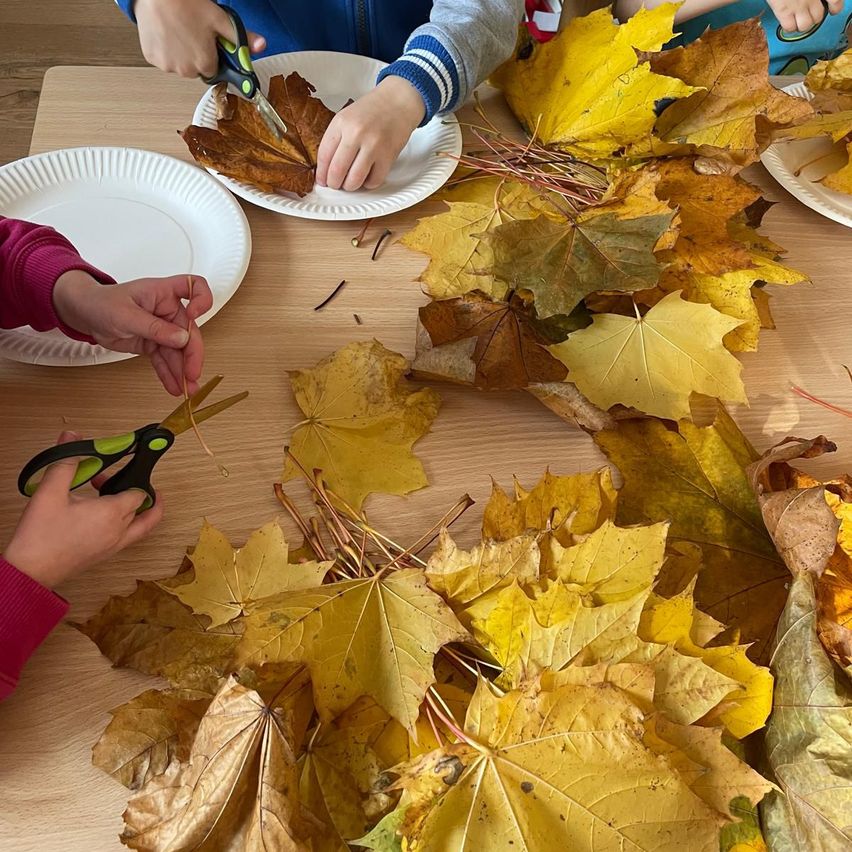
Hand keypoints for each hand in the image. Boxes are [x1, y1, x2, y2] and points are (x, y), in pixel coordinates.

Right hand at [5, 433, 163, 588]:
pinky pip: (128, 537)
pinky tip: (100, 515)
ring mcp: (114, 546)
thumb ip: (65, 462)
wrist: (30, 571)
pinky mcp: (104, 555)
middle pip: (142, 507)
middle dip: (129, 489)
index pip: (140, 492)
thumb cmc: (40, 536)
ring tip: (113, 494)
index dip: (133, 477)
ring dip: (137, 509)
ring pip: (141, 526)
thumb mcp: (50, 492)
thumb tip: (73, 437)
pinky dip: (127, 523)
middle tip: (107, 480)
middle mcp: (118, 531)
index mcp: (111, 514)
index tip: (125, 466)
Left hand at [53, 271, 213, 395]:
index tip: (195, 316)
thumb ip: (154, 328)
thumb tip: (182, 338)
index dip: (201, 300)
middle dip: (192, 355)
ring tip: (187, 389)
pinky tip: (174, 386)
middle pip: (190, 331)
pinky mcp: (154, 344)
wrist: (85, 314)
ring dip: (183, 371)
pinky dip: (170, 374)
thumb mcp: (125, 315)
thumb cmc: (101, 303)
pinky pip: (166, 360)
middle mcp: (167, 310)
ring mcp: (163, 328)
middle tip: (191, 375)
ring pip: (179, 351)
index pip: (195, 286)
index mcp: (163, 293)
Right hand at [133, 0, 265, 77]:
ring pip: (179, 65)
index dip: (212, 55)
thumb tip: (261, 46)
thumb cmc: (188, 4)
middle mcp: (187, 71)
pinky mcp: (151, 58)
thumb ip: (241, 38)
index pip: (213, 70)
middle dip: (196, 55)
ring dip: (180, 54)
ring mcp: (167, 66)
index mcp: (206, 65)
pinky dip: (164, 49)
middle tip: (192, 33)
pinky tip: (166, 33)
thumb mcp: (220, 20)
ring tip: (178, 31)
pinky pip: (162, 58)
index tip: (208, 42)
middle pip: (196, 69)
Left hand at [316, 76, 425, 191]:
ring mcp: (373, 145)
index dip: (321, 173)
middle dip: (334, 183)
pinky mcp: (388, 156)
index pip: (324, 155)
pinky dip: (368, 184)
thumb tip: (327, 167)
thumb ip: (336, 139)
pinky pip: (374, 181)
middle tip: (335, 185)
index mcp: (341, 123)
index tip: (322, 180)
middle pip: (337, 170)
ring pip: (354, 180)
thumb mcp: (346, 117)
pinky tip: (367, 178)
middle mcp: (356, 133)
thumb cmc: (372, 111)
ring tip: (350, 184)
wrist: (398, 102)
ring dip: (350, 187)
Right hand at [767, 0, 838, 32]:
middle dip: (813, 18)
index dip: (834, 8)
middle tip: (808, 15)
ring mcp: (799, 5)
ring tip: (798, 21)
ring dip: (802, 25)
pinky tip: (787, 22)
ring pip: (805, 25)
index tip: (832, 9)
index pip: (835, 2)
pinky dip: (789, 27)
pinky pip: (789, 26)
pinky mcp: (784, 10)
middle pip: (818, 16)